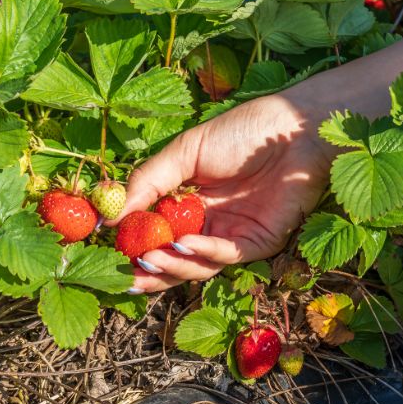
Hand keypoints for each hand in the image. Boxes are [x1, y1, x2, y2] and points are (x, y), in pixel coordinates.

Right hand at [112, 91, 334, 292]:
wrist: (294, 127)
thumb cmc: (241, 133)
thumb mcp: (184, 152)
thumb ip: (148, 183)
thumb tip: (108, 219)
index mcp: (190, 205)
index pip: (157, 236)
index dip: (134, 248)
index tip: (109, 255)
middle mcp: (210, 225)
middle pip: (175, 260)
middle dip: (150, 271)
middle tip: (125, 275)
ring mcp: (235, 236)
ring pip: (198, 266)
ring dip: (172, 266)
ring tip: (148, 259)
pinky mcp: (260, 242)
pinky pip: (226, 255)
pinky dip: (203, 252)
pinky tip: (183, 244)